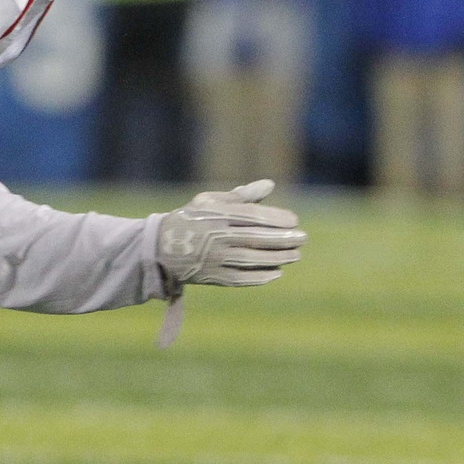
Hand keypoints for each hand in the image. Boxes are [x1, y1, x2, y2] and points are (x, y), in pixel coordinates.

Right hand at [156, 179, 306, 289]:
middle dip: (282, 239)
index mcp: (216, 215)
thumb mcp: (210, 201)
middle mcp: (215, 237)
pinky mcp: (213, 277)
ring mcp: (214, 259)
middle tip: (302, 238)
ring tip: (296, 255)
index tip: (294, 220)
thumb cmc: (191, 219)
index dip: (275, 218)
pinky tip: (277, 271)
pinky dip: (260, 276)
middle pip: (255, 239)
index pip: (252, 216)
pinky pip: (241, 278)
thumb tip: (270, 185)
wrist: (160, 248)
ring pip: (251, 259)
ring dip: (277, 258)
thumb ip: (242, 195)